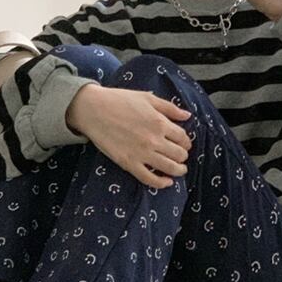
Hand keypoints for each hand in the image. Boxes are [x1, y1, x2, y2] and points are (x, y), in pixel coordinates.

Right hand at [66, 85, 192, 188]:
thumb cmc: (119, 100)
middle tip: (180, 155)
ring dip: (178, 170)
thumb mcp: (148, 98)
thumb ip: (170, 108)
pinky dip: (161, 183)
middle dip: (183, 155)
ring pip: (169, 168)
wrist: (93, 109)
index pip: (183, 138)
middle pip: (179, 154)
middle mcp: (154, 140)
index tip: (184, 143)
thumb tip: (187, 115)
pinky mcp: (129, 163)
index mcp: (160, 123)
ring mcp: (142, 154)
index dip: (186, 141)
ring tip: (179, 170)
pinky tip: (167, 182)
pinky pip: (149, 179)